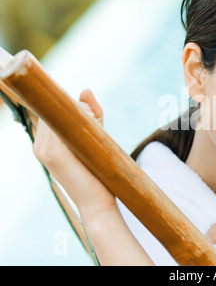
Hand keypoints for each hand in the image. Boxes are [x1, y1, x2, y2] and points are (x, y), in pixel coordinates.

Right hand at [33, 89, 115, 218]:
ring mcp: (44, 149)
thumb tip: (86, 90)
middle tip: (98, 120)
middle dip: (79, 108)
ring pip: (61, 113)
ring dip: (83, 113)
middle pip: (56, 109)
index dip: (71, 106)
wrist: (97, 202)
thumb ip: (92, 115)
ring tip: (98, 126)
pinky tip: (96, 126)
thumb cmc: (96, 173)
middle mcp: (39, 145)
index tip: (90, 111)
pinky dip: (82, 118)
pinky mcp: (54, 153)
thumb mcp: (93, 138)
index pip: (53, 112)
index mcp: (44, 143)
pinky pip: (64, 122)